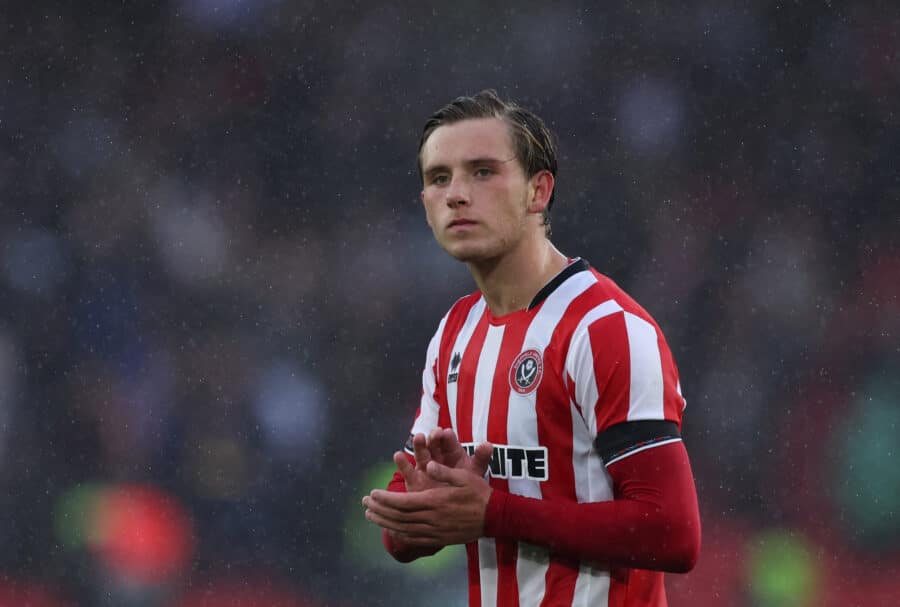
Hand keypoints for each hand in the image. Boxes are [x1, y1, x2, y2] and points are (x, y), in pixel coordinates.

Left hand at [363, 459, 492, 545]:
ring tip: (371, 516)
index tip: (371, 494)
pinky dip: (399, 534)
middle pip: (399, 516)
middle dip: (379, 510)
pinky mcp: (439, 538)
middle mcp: (432, 518)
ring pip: (404, 529)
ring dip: (385, 523)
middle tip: (364, 504)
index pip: (403, 502)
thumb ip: (444, 472)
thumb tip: (429, 465)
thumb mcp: (464, 476)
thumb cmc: (479, 493)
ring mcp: (435, 531)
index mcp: (435, 501)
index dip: (385, 499)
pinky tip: (390, 530)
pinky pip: (414, 538)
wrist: (495, 517)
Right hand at [395, 429, 491, 491]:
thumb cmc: (466, 489)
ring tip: (419, 438)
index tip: (446, 432)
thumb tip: (488, 444)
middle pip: (433, 445)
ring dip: (419, 446)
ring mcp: (424, 468)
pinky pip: (408, 470)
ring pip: (421, 454)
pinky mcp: (414, 480)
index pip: (449, 442)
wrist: (453, 511)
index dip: (446, 437)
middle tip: (433, 434)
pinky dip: (402, 463)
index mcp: (452, 454)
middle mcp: (437, 458)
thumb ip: (480, 459)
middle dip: (432, 439)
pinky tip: (398, 455)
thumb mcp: (474, 473)